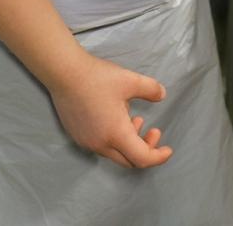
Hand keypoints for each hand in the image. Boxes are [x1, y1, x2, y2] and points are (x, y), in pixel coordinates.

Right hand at [48, 53, 172, 168]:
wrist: (64, 72)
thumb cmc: (98, 77)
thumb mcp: (131, 80)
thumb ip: (151, 89)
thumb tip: (162, 95)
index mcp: (116, 134)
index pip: (142, 158)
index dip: (158, 157)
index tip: (168, 149)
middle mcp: (100, 144)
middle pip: (129, 161)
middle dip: (146, 149)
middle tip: (154, 131)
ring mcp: (86, 142)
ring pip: (114, 153)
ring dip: (129, 142)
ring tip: (135, 118)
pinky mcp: (77, 135)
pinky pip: (101, 146)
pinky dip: (115, 139)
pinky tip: (116, 118)